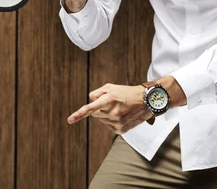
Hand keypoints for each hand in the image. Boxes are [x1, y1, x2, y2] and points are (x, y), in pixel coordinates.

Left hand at [67, 77, 186, 134]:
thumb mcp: (111, 87)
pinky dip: (111, 121)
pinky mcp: (121, 130)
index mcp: (109, 99)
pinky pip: (108, 126)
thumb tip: (90, 101)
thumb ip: (97, 93)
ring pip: (101, 120)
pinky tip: (121, 115)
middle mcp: (113, 112)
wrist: (147, 101)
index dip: (79, 114)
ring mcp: (117, 122)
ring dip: (105, 114)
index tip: (70, 120)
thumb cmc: (127, 92)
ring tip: (118, 108)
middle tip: (111, 102)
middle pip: (95, 113)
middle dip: (99, 108)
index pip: (91, 108)